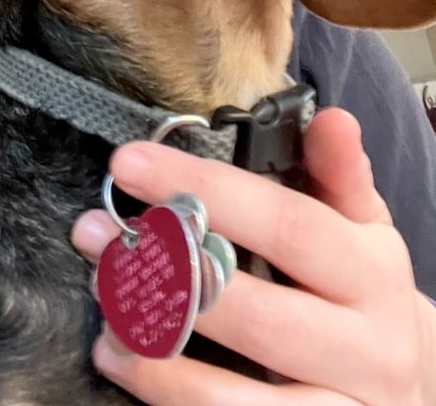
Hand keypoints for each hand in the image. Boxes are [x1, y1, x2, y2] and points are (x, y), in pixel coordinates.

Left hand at [72, 108, 435, 403]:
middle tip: (92, 234)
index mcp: (372, 273)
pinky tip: (121, 359)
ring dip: (155, 348)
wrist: (413, 385)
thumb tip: (330, 118)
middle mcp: (366, 349)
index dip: (205, 190)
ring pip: (236, 397)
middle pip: (254, 312)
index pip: (285, 224)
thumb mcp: (362, 227)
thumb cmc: (364, 290)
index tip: (128, 163)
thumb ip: (339, 174)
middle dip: (163, 270)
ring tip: (102, 303)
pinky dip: (169, 399)